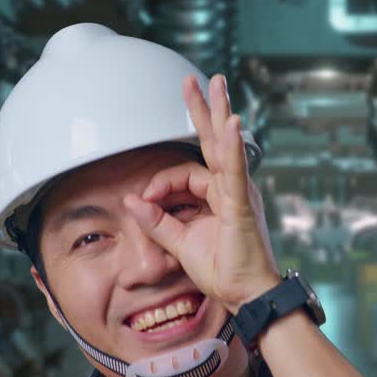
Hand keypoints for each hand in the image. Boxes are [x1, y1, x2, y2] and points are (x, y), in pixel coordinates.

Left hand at [123, 74, 280, 314]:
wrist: (246, 295)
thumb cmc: (223, 272)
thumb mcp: (179, 244)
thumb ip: (156, 222)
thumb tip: (131, 201)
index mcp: (219, 196)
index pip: (185, 174)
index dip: (159, 183)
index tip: (144, 202)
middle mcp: (232, 189)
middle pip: (213, 142)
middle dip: (204, 110)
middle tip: (196, 81)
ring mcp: (239, 194)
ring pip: (225, 147)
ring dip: (218, 114)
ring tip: (216, 85)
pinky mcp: (242, 206)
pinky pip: (234, 172)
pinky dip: (230, 148)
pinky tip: (229, 124)